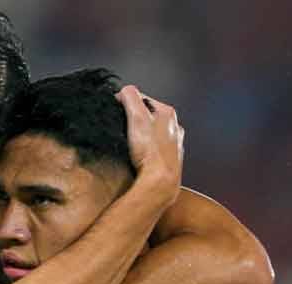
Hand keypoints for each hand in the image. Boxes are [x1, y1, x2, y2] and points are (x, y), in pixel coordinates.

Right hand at [116, 85, 183, 203]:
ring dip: (140, 136)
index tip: (117, 111)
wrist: (160, 183)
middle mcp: (174, 127)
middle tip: (123, 129)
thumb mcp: (136, 116)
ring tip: (131, 144)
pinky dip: (146, 151)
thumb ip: (130, 97)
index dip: (126, 103)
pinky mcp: (169, 160)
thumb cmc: (151, 153)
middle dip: (134, 120)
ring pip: (152, 133)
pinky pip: (154, 150)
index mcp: (167, 113)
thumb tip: (124, 92)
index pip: (142, 98)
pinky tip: (139, 156)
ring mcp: (173, 145)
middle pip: (148, 116)